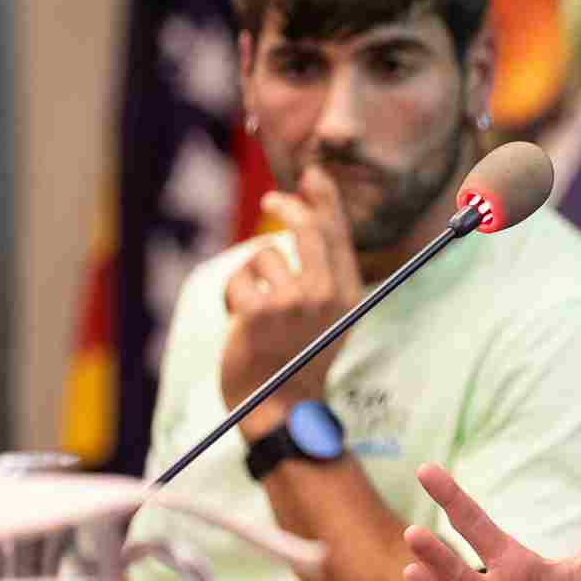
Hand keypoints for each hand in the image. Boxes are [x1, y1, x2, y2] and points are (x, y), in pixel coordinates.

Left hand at [218, 166, 363, 422]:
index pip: (338, 234)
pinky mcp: (260, 311)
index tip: (313, 173)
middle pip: (307, 228)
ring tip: (254, 310)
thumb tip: (308, 217)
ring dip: (252, 276)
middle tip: (272, 199)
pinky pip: (240, 279)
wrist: (279, 407)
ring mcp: (294, 302)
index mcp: (347, 295)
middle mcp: (327, 295)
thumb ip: (324, 272)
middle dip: (288, 206)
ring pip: (265, 254)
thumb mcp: (325, 316)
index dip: (325, 198)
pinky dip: (233, 297)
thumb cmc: (298, 358)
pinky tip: (240, 323)